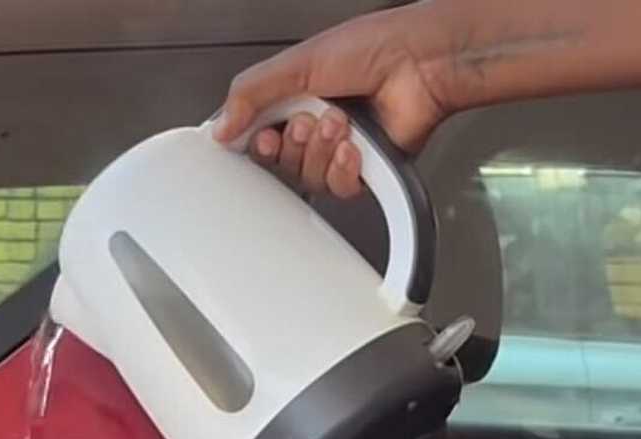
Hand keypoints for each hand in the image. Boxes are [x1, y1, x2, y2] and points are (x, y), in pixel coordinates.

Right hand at [212, 3, 468, 197]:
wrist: (419, 64)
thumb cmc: (373, 48)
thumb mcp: (297, 63)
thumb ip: (251, 93)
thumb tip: (221, 127)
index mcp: (296, 97)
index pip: (260, 135)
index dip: (256, 142)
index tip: (259, 137)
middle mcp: (316, 125)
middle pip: (283, 163)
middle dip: (294, 143)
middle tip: (306, 120)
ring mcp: (339, 150)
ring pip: (308, 178)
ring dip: (320, 150)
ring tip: (339, 121)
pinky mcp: (363, 170)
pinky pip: (337, 188)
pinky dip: (343, 167)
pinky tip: (354, 145)